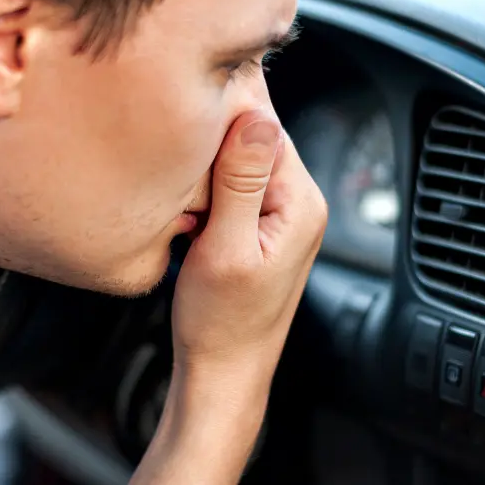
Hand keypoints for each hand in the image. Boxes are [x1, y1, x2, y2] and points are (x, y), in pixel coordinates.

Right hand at [172, 108, 326, 372]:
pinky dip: (205, 192)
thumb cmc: (222, 324)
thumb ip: (241, 181)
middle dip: (211, 147)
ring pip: (236, 159)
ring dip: (205, 171)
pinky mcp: (258, 224)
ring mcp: (280, 213)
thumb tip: (258, 116)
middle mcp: (299, 201)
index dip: (223, 115)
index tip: (184, 112)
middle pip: (252, 136)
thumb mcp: (225, 247)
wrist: (222, 372)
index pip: (265, 124)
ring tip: (187, 207)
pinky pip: (230, 184)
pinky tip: (191, 216)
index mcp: (301, 201)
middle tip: (183, 181)